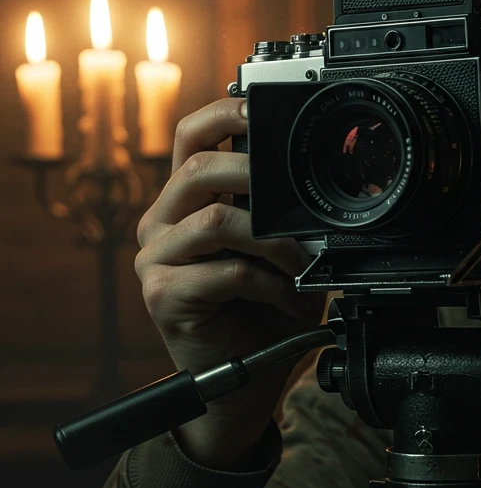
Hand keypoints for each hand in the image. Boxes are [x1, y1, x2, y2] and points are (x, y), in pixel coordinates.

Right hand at [135, 97, 324, 466]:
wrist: (246, 380)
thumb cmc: (264, 311)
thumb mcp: (280, 251)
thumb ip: (281, 211)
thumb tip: (317, 173)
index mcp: (186, 202)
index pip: (190, 137)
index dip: (224, 113)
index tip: (263, 107)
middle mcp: (162, 224)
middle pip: (198, 169)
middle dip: (257, 175)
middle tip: (297, 205)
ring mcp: (157, 260)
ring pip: (215, 219)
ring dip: (275, 241)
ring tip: (302, 265)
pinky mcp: (163, 296)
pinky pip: (226, 271)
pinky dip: (270, 283)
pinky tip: (287, 299)